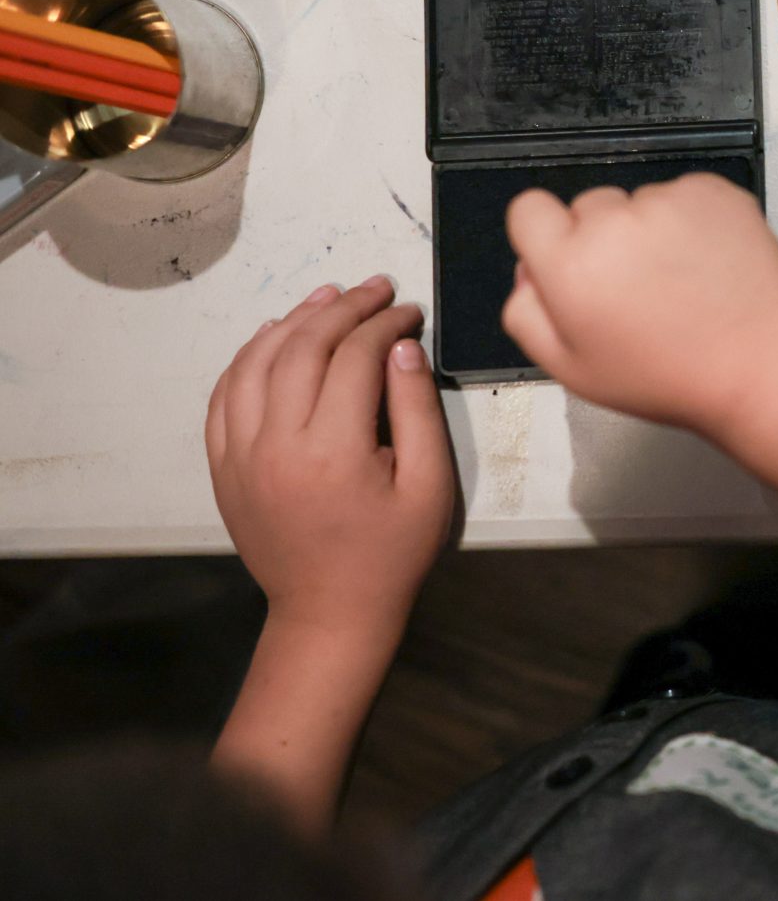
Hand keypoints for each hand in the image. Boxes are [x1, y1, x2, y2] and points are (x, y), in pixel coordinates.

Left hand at [205, 280, 452, 643]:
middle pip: (303, 347)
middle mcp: (276, 445)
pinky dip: (248, 358)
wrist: (330, 611)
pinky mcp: (223, 466)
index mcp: (333, 451)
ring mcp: (240, 455)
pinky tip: (276, 338)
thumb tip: (401, 347)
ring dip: (293, 321)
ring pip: (256, 363)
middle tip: (376, 290)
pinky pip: (224, 395)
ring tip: (327, 298)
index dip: (385, 324)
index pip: (355, 357)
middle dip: (343, 309)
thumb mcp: (430, 486)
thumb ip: (416, 411)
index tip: (410, 312)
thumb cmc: (391, 553)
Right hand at [503, 175, 777, 434]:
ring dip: (652, 230)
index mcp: (568, 262)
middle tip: (638, 289)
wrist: (760, 363)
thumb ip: (527, 314)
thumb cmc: (664, 376)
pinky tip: (710, 263)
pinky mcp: (715, 191)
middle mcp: (614, 219)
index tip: (574, 264)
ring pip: (641, 202)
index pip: (529, 209)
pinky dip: (693, 220)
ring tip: (684, 282)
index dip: (547, 237)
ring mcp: (668, 199)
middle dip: (603, 238)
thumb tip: (527, 272)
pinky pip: (685, 196)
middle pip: (589, 207)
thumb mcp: (571, 369)